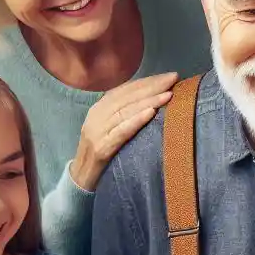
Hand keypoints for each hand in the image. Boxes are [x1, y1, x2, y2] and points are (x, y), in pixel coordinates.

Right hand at [70, 72, 177, 190]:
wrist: (80, 178)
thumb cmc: (101, 154)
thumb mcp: (110, 129)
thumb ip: (124, 115)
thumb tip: (151, 102)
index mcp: (100, 108)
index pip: (126, 89)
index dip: (148, 81)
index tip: (169, 76)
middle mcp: (97, 115)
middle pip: (128, 96)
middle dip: (152, 86)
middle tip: (174, 78)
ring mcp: (97, 131)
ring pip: (126, 111)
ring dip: (149, 100)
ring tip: (168, 94)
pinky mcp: (101, 147)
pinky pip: (121, 131)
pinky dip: (136, 120)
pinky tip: (151, 113)